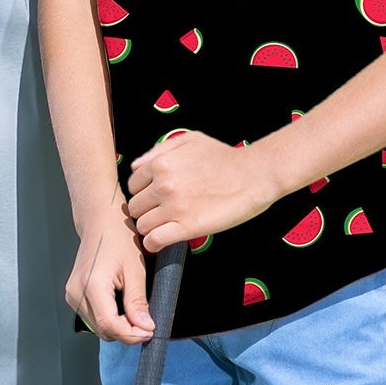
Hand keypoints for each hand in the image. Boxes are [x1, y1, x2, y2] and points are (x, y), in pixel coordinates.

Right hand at [66, 205, 153, 342]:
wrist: (99, 220)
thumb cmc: (117, 236)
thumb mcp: (135, 269)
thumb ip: (138, 302)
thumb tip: (144, 327)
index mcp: (92, 284)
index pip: (110, 326)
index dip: (132, 335)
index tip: (149, 330)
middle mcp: (77, 291)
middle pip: (104, 330)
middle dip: (127, 332)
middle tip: (146, 321)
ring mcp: (72, 294)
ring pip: (98, 327)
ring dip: (118, 327)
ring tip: (134, 311)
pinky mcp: (73, 295)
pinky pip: (93, 318)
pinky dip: (109, 319)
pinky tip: (120, 307)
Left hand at [125, 131, 281, 251]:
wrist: (253, 175)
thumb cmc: (224, 157)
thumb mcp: (189, 140)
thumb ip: (158, 150)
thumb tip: (136, 166)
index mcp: (160, 163)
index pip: (132, 185)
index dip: (142, 193)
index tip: (152, 199)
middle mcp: (163, 185)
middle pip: (135, 207)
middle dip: (145, 211)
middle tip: (158, 214)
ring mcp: (174, 207)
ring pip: (142, 225)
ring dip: (149, 228)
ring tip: (162, 227)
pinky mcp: (188, 227)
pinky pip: (155, 241)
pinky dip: (153, 244)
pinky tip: (160, 242)